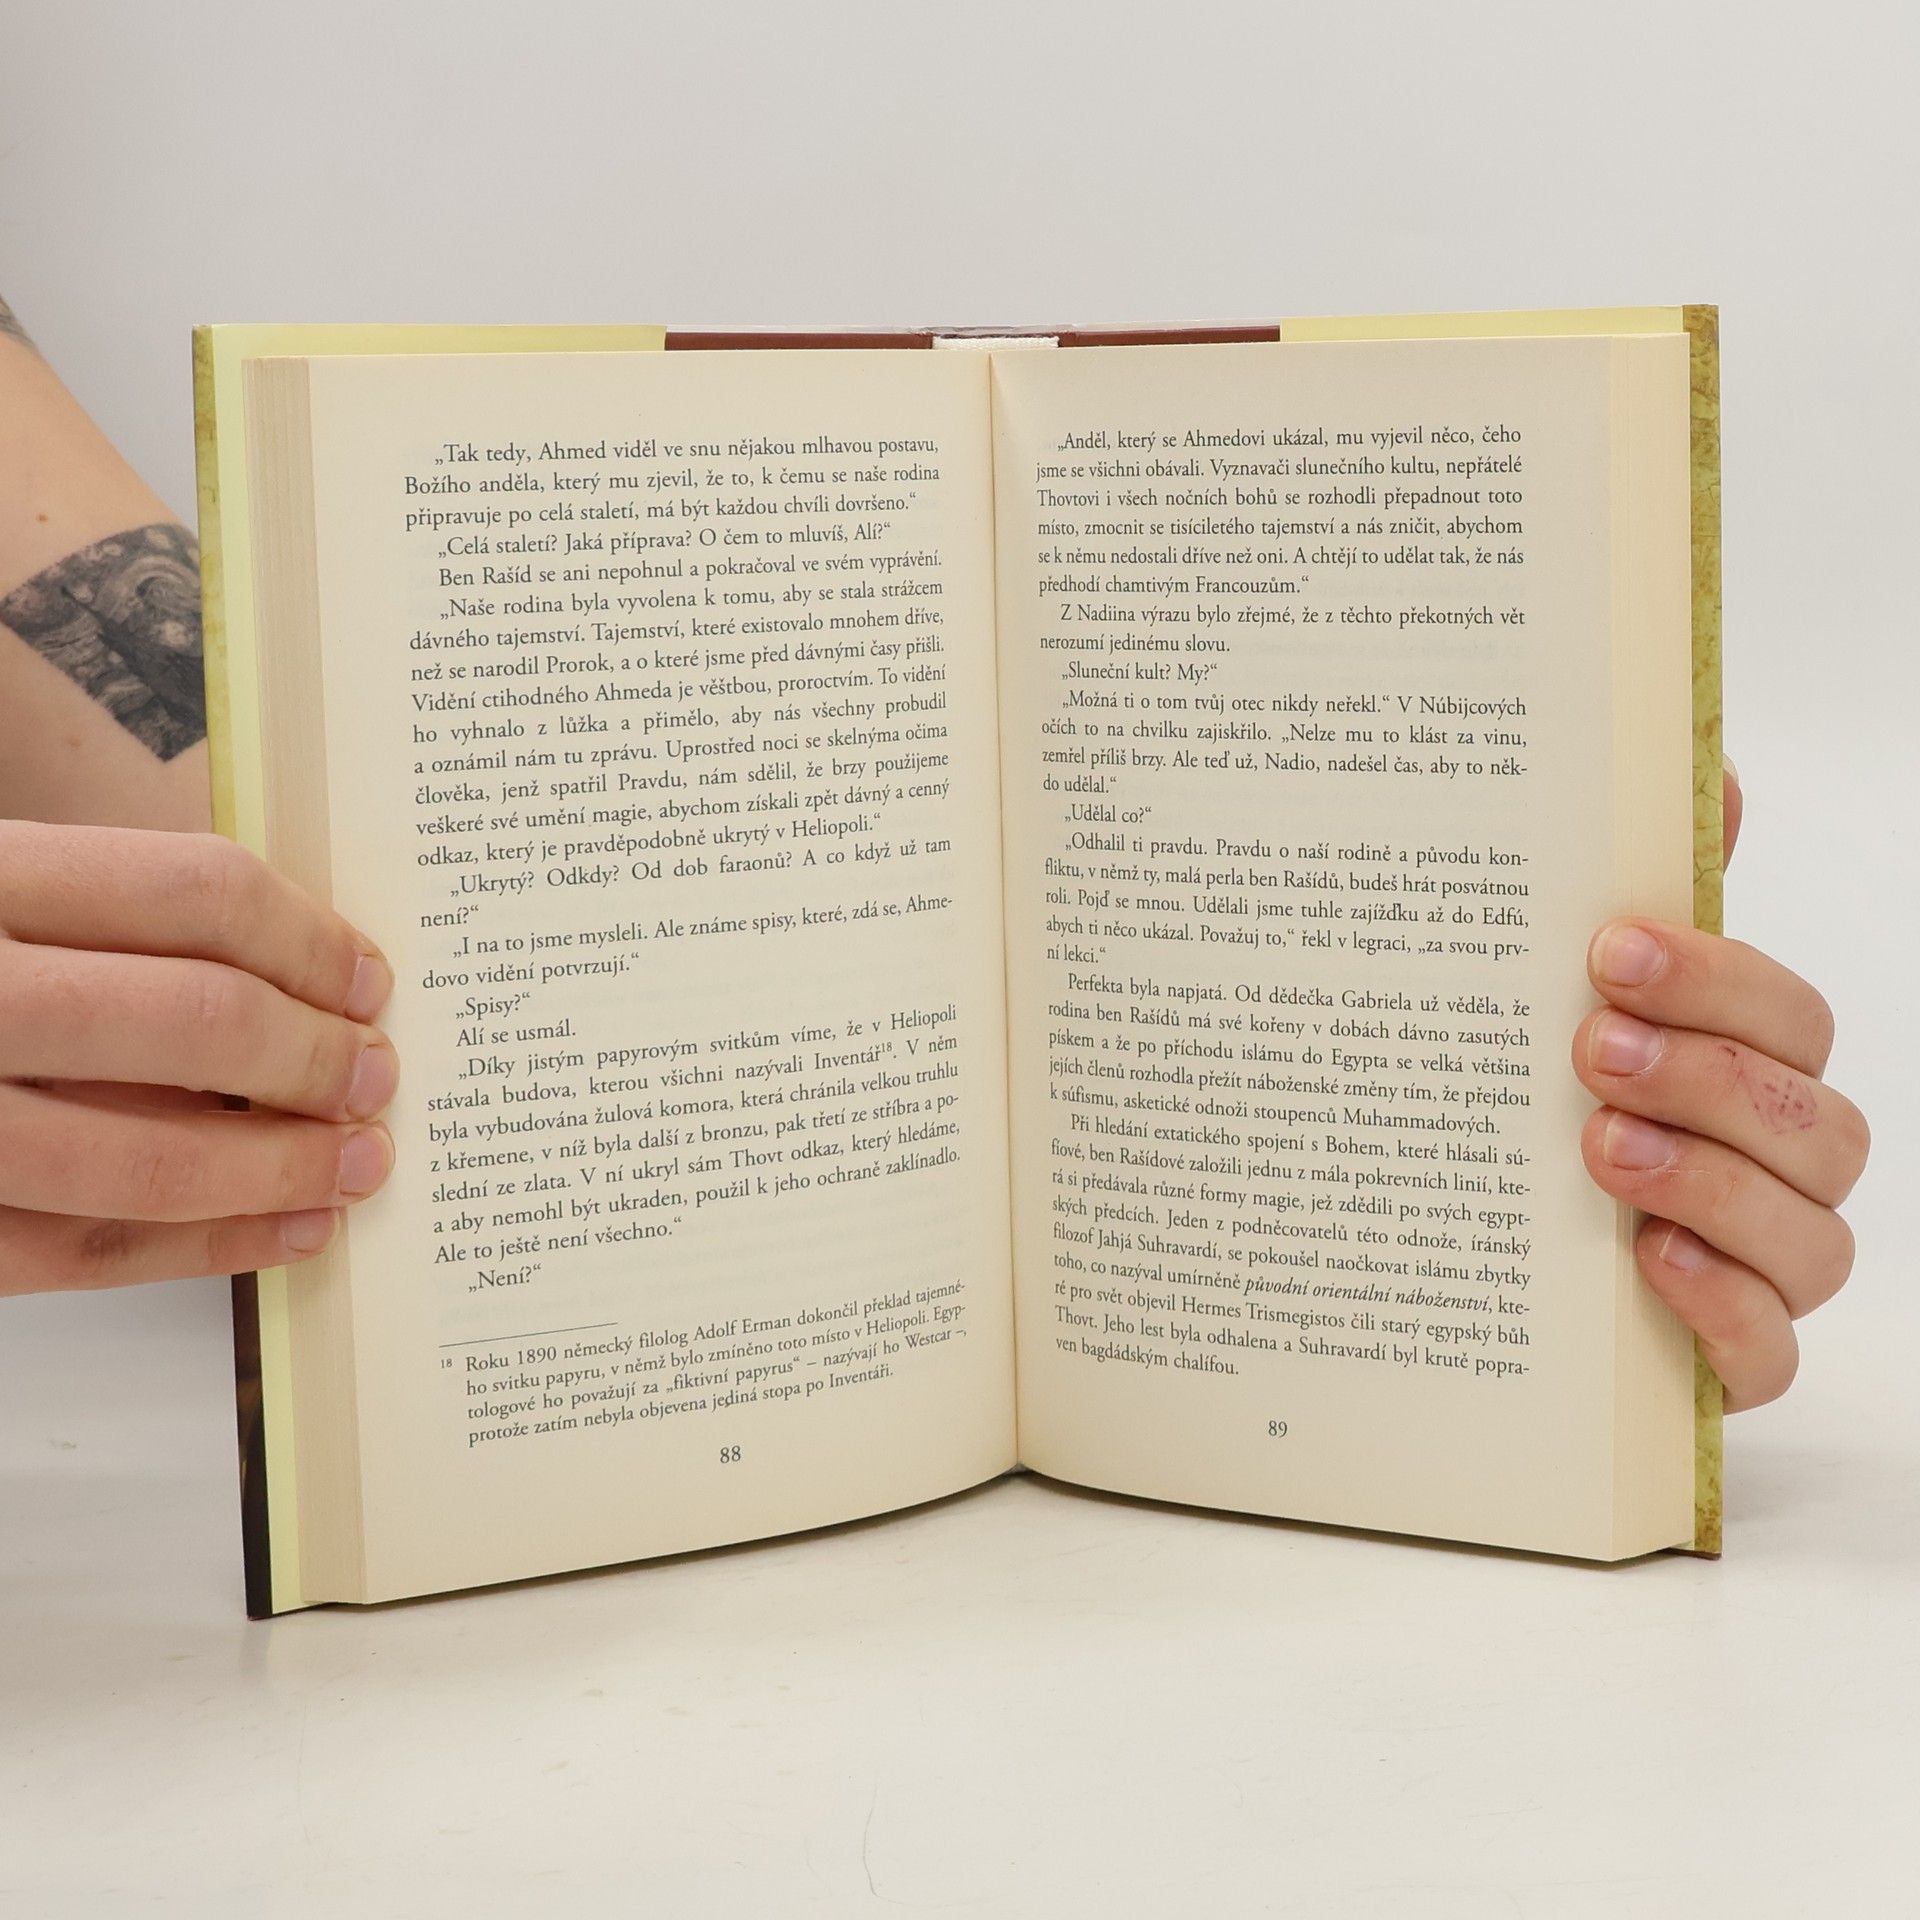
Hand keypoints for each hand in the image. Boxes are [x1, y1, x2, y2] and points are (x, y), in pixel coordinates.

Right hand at [0, 822, 397, 1293]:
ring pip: (146, 1155)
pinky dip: (207, 1248)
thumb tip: (304, 981)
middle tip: (377, 1079)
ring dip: (280, 1167)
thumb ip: (113, 921)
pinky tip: (284, 1233)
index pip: (194, 890)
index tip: (371, 983)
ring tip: (356, 1165)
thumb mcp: (2, 892)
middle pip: (193, 1020)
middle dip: (314, 1058)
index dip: (310, 940)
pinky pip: (85, 1255)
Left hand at [1573, 764, 1867, 1407]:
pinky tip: (1649, 1262)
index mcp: (1748, 1067)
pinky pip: (1772, 1353)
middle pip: (1814, 1119)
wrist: (1458, 1256)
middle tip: (1591, 1046)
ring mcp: (1762, 1269)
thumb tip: (1711, 777)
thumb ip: (1643, 894)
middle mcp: (1776, 1165)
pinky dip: (1725, 1309)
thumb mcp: (1557, 997)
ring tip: (1600, 1149)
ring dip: (1711, 1182)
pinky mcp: (1726, 1361)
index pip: (1788, 1015)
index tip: (1609, 948)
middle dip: (1707, 1075)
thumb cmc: (1534, 1105)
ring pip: (1811, 1235)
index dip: (1717, 978)